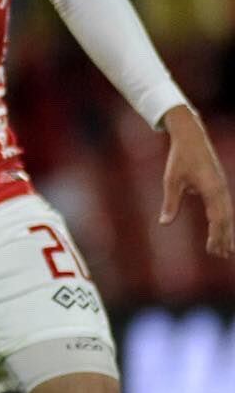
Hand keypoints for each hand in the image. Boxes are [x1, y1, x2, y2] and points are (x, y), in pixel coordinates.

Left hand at [159, 105, 233, 257]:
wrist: (191, 137)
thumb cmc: (180, 158)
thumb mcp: (172, 180)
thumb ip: (170, 202)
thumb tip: (164, 223)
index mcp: (212, 190)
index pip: (217, 218)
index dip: (216, 235)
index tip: (212, 249)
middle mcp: (222, 190)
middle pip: (226, 219)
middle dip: (224, 237)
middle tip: (221, 255)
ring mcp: (223, 187)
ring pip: (228, 214)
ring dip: (227, 231)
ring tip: (226, 249)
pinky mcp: (220, 185)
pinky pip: (225, 207)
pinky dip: (225, 220)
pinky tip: (222, 229)